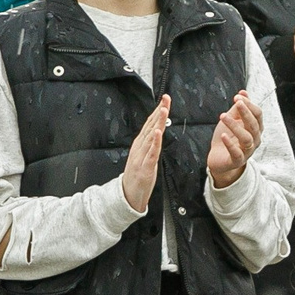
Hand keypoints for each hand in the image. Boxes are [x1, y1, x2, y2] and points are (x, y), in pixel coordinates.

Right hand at [122, 97, 168, 212]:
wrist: (127, 195)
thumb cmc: (137, 177)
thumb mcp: (144, 157)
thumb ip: (151, 144)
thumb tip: (158, 131)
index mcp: (140, 144)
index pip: (150, 123)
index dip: (158, 110)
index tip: (165, 99)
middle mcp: (140, 147)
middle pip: (151, 126)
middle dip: (159, 111)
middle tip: (166, 98)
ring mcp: (141, 157)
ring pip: (152, 136)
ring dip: (158, 122)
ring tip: (163, 110)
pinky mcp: (145, 167)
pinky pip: (151, 153)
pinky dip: (155, 142)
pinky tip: (158, 133)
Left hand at [206, 90, 261, 188]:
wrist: (219, 157)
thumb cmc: (228, 136)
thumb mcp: (233, 119)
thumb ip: (239, 108)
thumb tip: (243, 92)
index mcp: (256, 128)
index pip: (258, 114)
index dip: (249, 104)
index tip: (237, 96)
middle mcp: (255, 139)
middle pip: (254, 125)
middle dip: (246, 113)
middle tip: (236, 102)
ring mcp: (247, 151)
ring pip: (246, 138)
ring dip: (235, 126)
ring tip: (223, 116)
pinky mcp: (238, 161)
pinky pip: (236, 153)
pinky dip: (230, 144)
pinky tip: (223, 136)